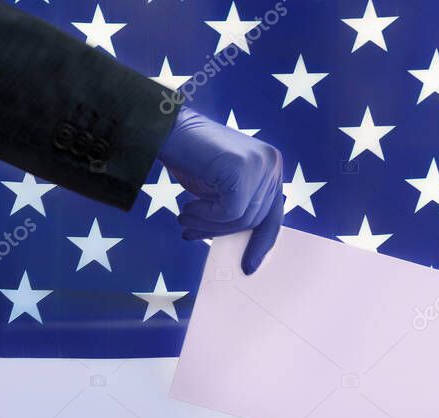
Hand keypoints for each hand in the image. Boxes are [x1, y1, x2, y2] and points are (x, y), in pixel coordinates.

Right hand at [157, 106, 284, 273]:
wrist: (166, 130)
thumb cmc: (192, 160)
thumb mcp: (222, 190)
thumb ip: (239, 209)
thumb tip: (244, 248)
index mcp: (272, 167)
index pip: (273, 213)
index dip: (261, 242)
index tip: (248, 266)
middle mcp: (272, 163)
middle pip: (257, 218)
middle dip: (223, 232)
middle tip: (191, 233)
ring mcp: (260, 164)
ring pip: (243, 218)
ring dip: (209, 225)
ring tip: (185, 219)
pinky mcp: (243, 169)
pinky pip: (231, 212)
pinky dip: (206, 216)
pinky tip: (188, 207)